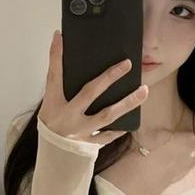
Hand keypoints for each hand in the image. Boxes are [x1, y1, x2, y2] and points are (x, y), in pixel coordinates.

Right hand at [38, 29, 147, 147]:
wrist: (51, 157)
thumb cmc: (52, 124)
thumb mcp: (50, 103)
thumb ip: (59, 81)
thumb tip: (64, 47)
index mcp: (53, 103)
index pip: (55, 76)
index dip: (56, 56)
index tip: (60, 37)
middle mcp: (67, 116)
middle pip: (90, 93)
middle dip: (109, 77)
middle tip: (127, 64)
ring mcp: (79, 131)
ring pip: (106, 115)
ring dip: (127, 103)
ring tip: (143, 90)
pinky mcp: (88, 145)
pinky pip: (107, 136)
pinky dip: (118, 129)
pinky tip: (131, 120)